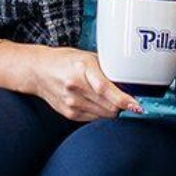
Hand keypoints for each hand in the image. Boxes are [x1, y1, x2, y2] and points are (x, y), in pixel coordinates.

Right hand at [7, 45, 143, 121]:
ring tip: (114, 101)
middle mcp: (75, 87)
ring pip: (104, 115)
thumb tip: (130, 85)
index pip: (106, 89)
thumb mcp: (87, 57)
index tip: (137, 106)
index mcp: (82, 68)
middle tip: (130, 101)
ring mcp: (71, 103)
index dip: (124, 100)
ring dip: (113, 110)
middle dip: (123, 106)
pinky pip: (94, 118)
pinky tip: (99, 104)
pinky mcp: (69, 114)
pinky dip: (101, 113)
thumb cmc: (65, 61)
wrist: (38, 71)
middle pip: (108, 106)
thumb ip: (107, 70)